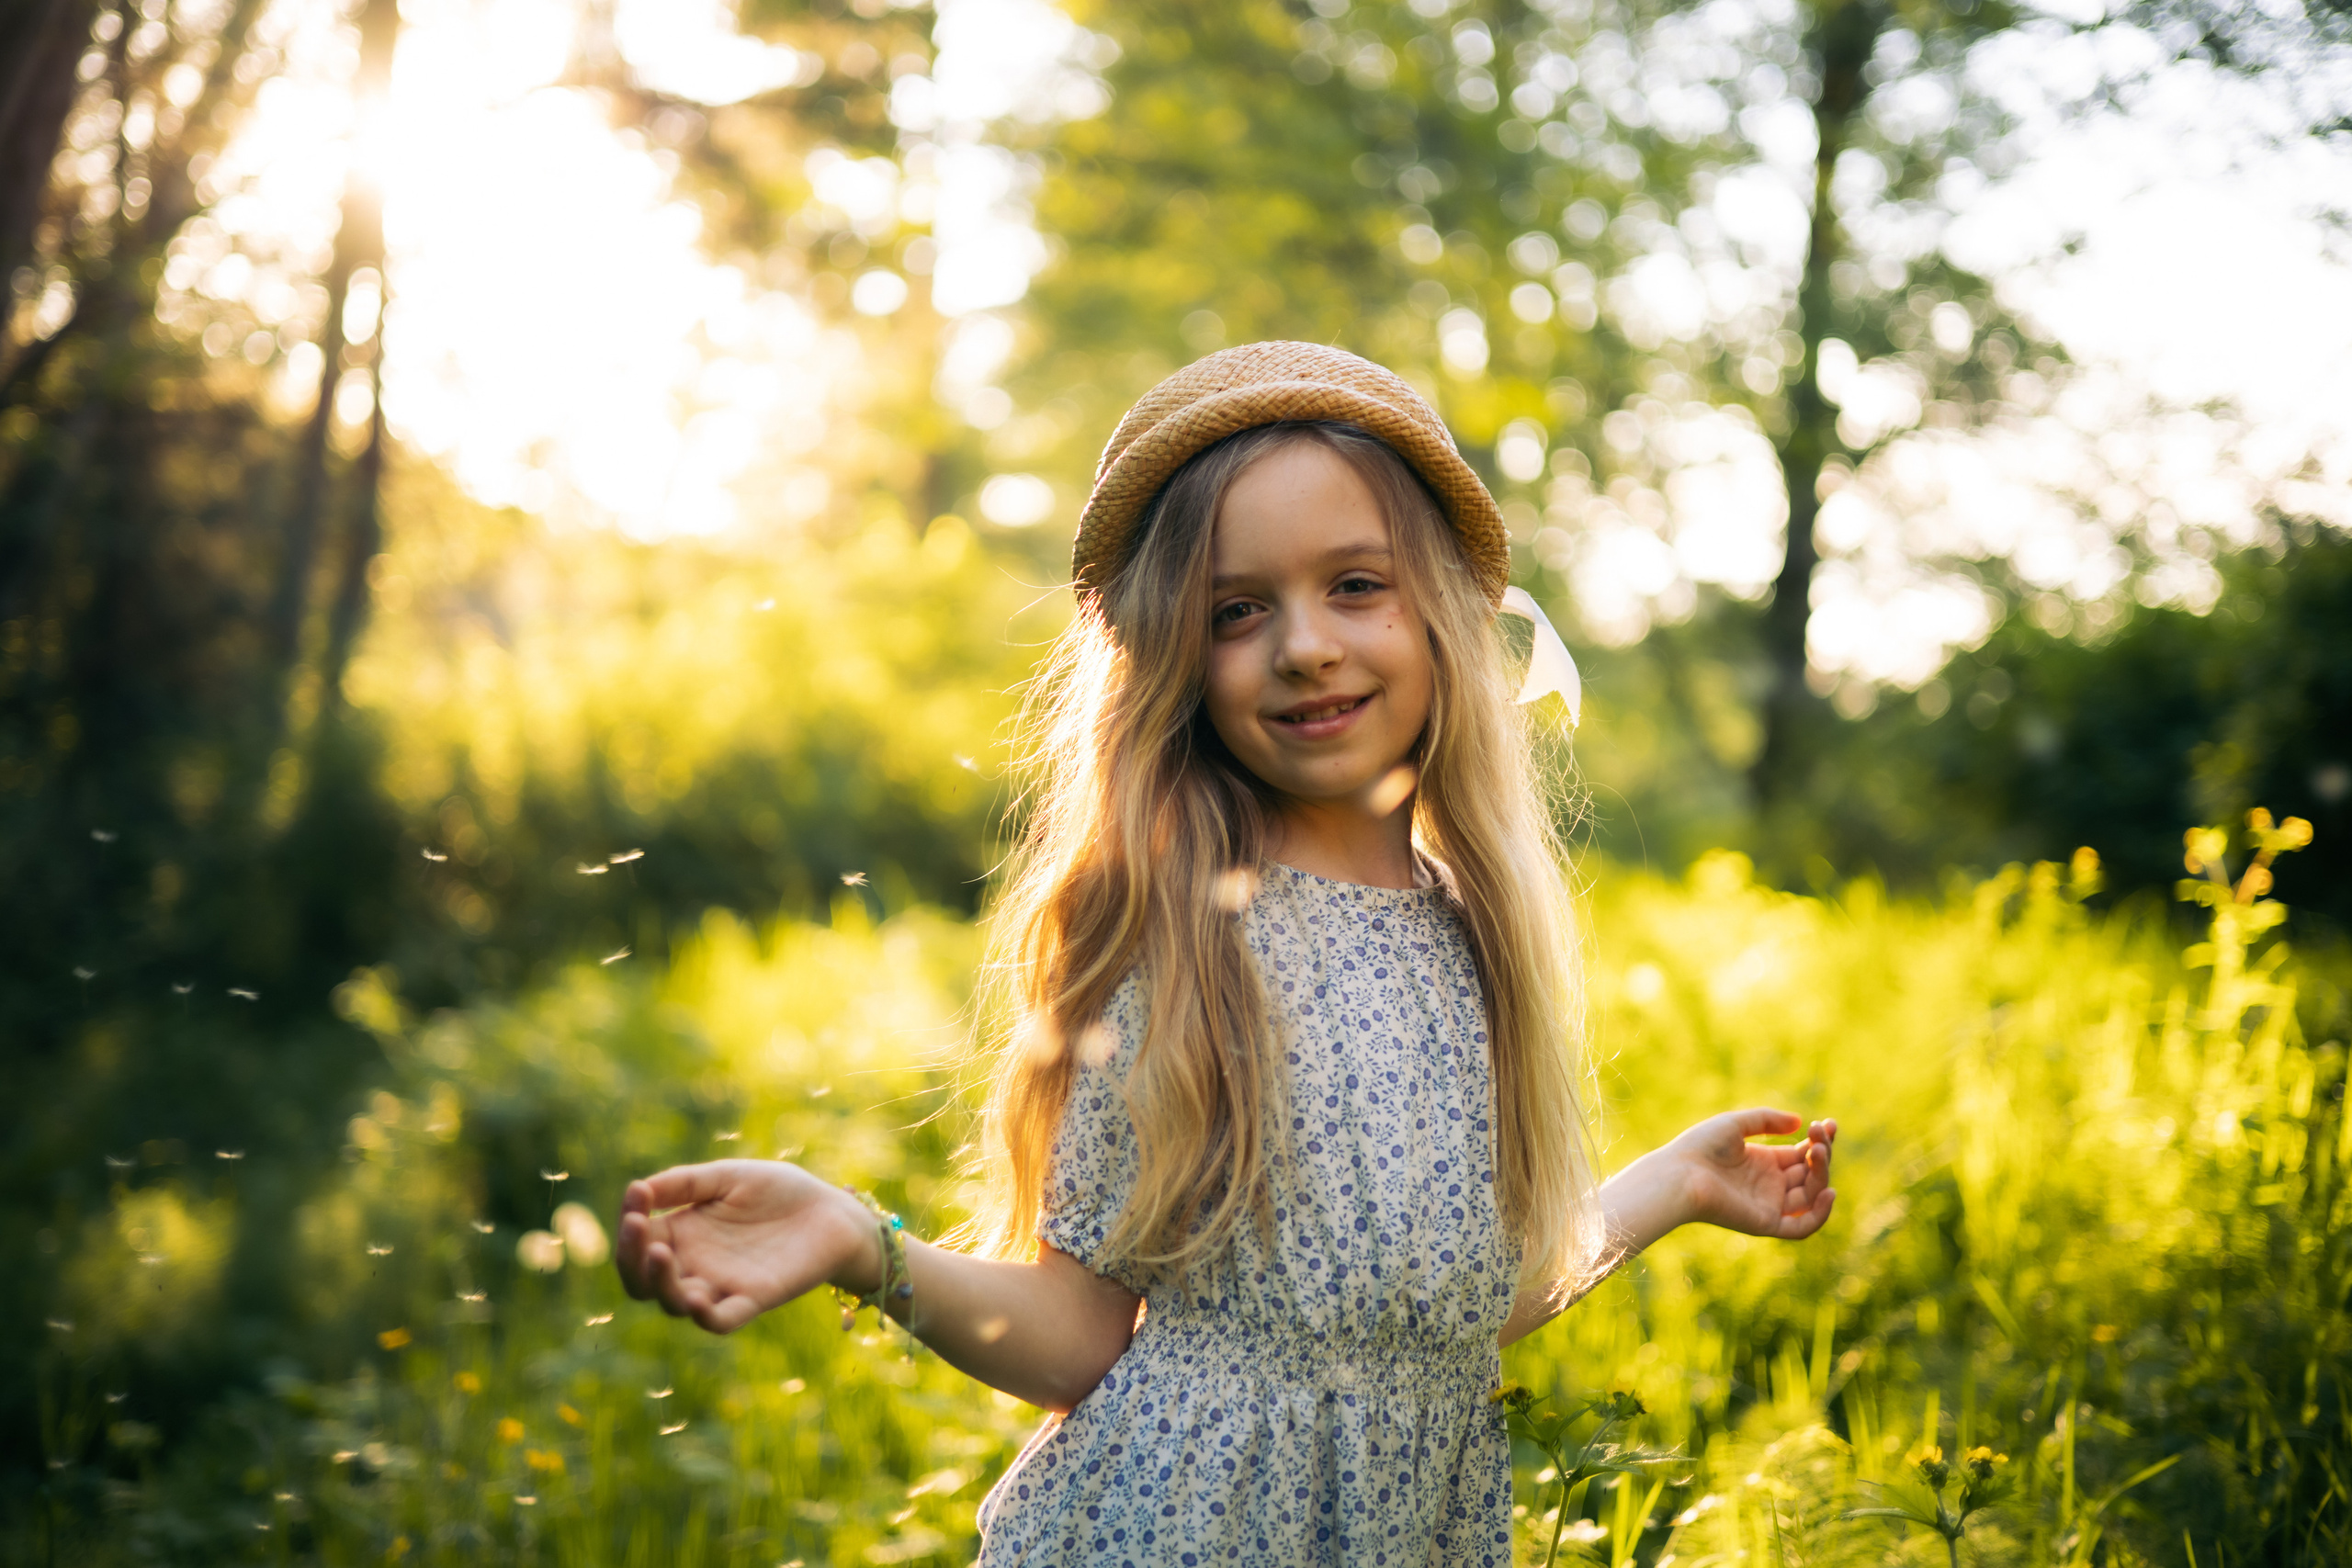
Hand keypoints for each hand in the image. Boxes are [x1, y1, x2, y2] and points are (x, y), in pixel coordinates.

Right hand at [615, 1160, 877, 1334]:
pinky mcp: (753, 1300)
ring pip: (674, 1303)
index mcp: (683, 1234)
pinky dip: (704, 1316)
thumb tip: (638, 1189)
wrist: (833, 1210)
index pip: (638, 1241)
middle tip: (638, 1225)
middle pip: (642, 1280)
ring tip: (661, 1253)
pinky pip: (720, 1321)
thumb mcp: (728, 1176)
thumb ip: (685, 1183)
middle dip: (630, 1257)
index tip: (637, 1194)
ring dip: (660, 1283)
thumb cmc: (780, 1192)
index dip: (629, 1221)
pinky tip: (695, 1298)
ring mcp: (722, 1286)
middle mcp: (694, 1265)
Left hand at [1669, 1108, 1836, 1240]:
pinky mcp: (1765, 1223)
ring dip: (1822, 1173)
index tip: (1829, 1124)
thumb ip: (1767, 1120)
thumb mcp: (1736, 1124)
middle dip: (1821, 1152)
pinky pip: (1801, 1227)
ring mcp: (1769, 1205)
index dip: (1819, 1141)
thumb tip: (1800, 1122)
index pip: (1802, 1155)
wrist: (1680, 1174)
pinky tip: (1828, 1191)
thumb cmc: (1701, 1146)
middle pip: (1810, 1173)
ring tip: (1817, 1149)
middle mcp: (1769, 1185)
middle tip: (1820, 1134)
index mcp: (1763, 1162)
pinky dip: (1820, 1214)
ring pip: (1811, 1195)